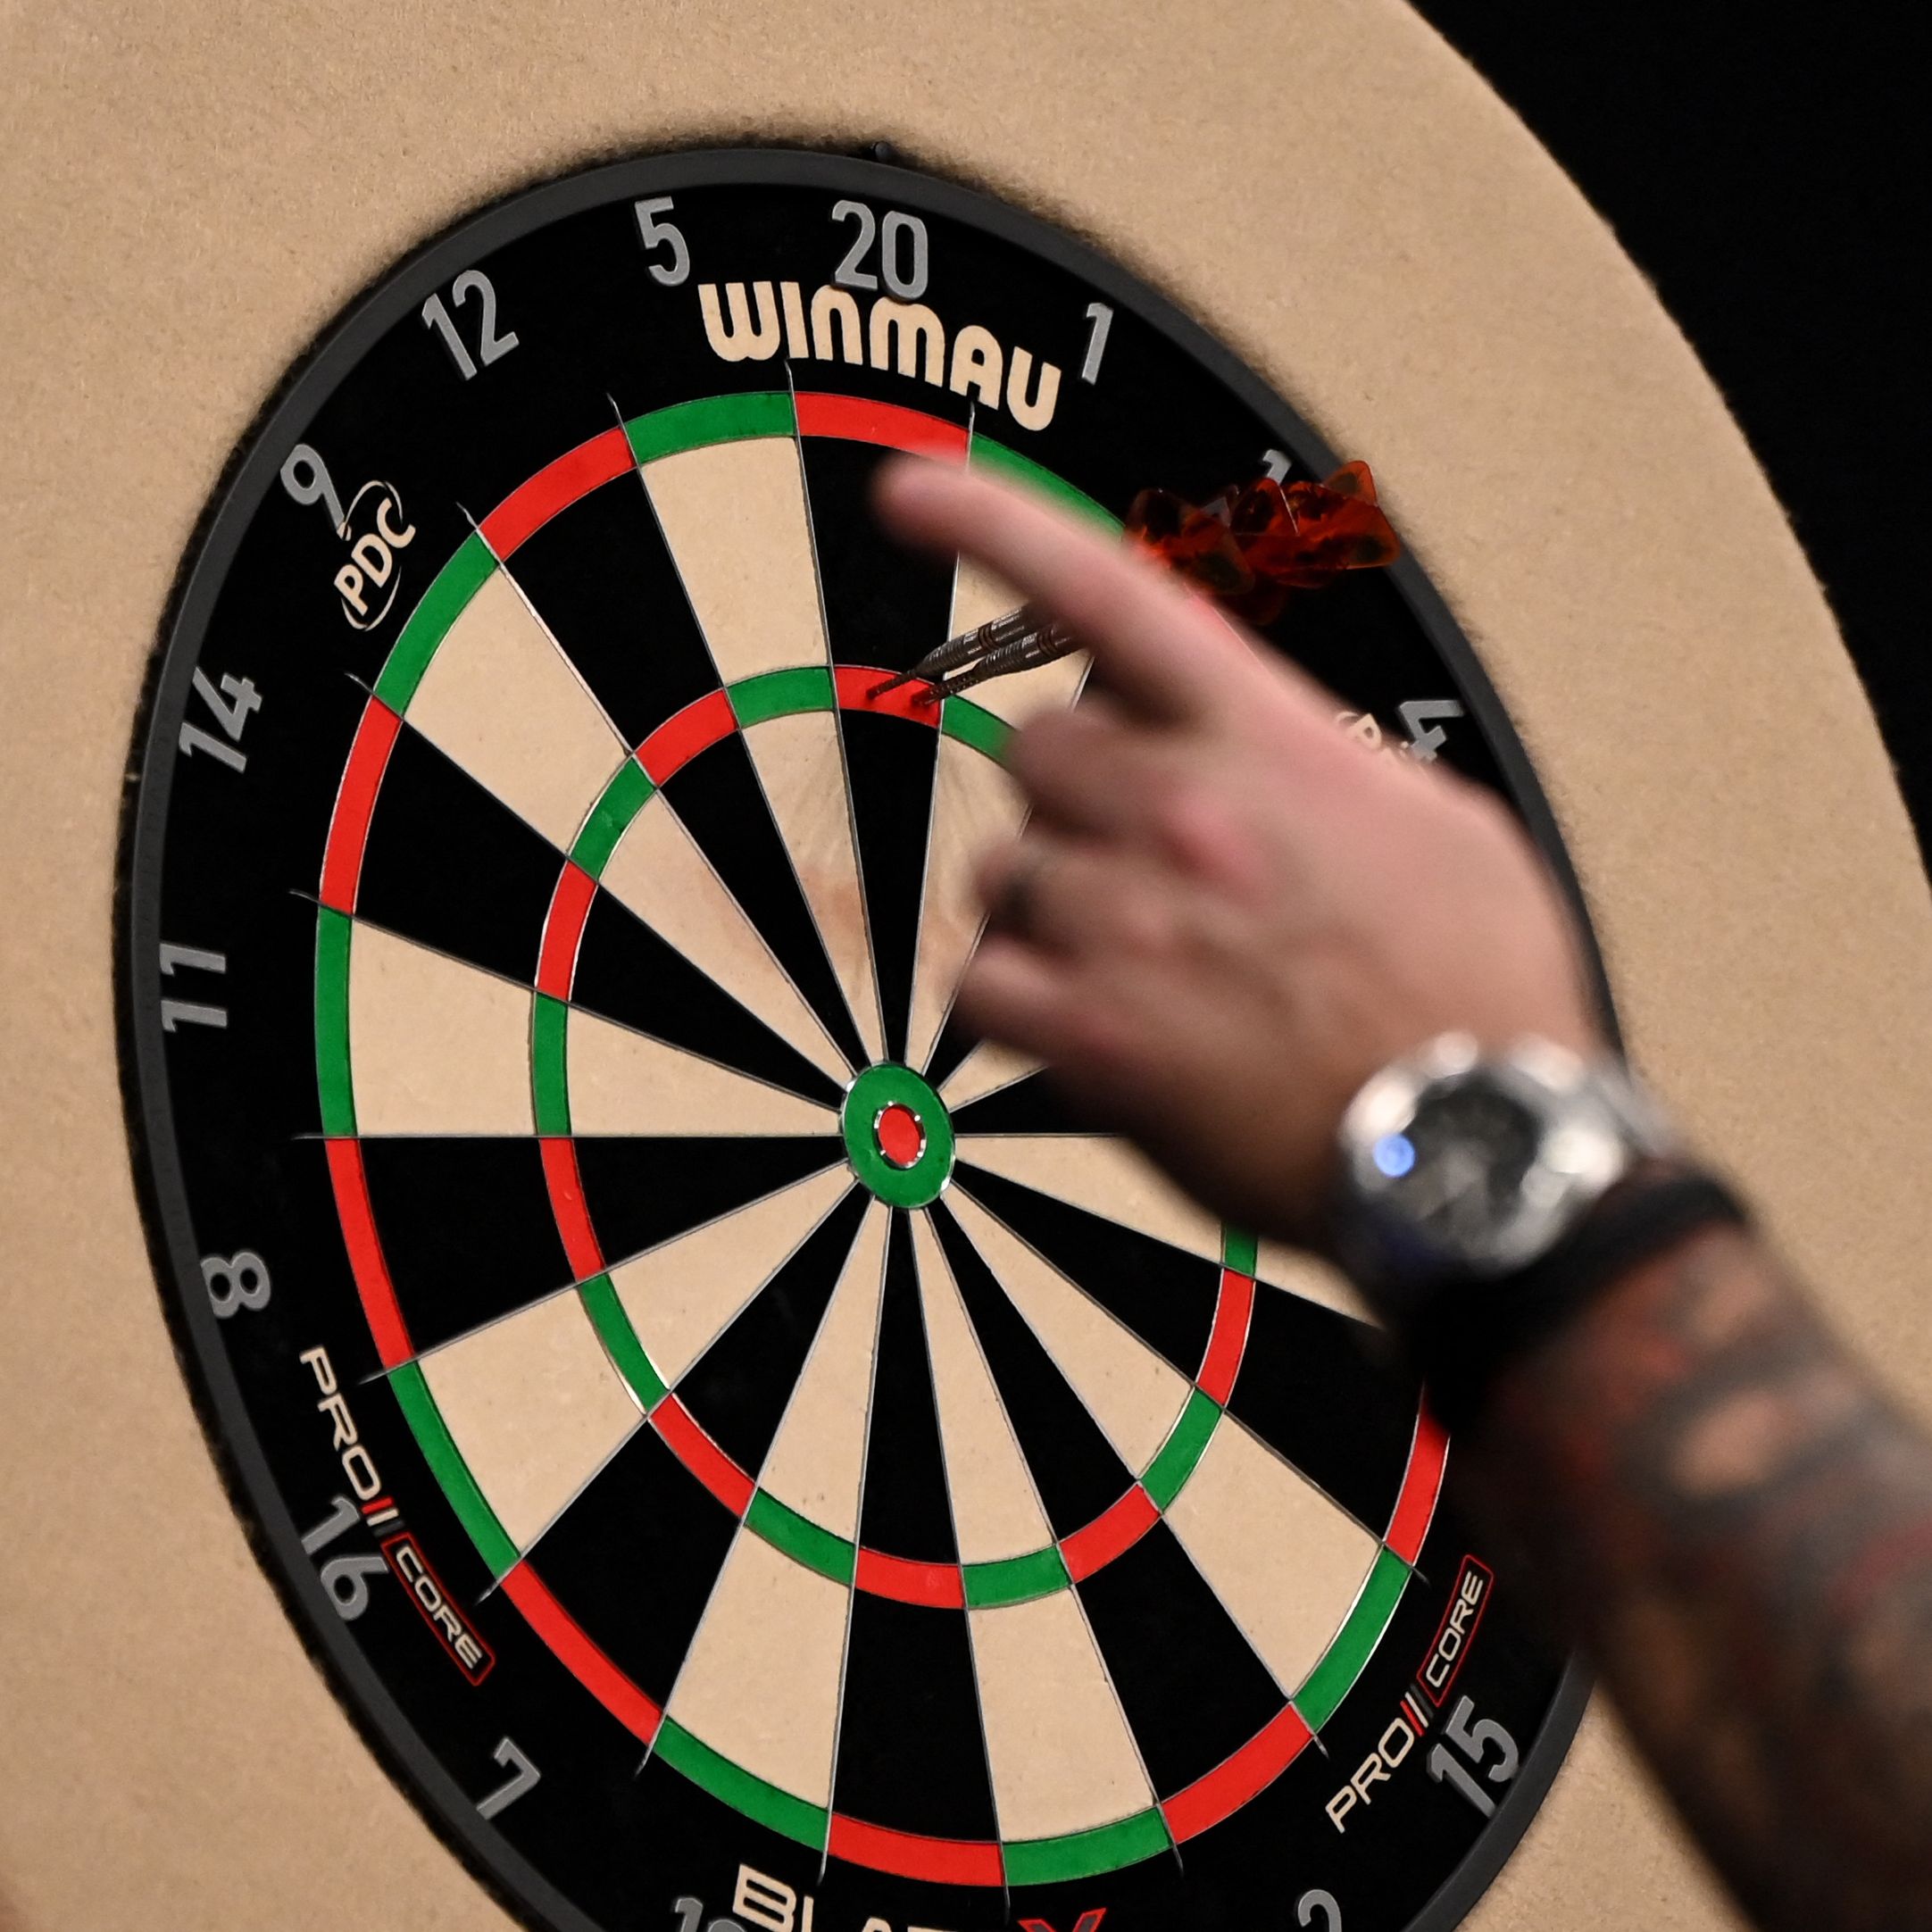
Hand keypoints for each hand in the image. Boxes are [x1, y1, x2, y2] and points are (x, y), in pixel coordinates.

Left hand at [876, 458, 1604, 1248]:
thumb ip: (1317, 763)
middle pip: (1034, 752)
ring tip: (1152, 968)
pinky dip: (1021, 1001)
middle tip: (1150, 864)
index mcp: (1267, 742)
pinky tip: (1098, 1026)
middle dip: (1075, 799)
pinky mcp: (1088, 1031)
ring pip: (1004, 870)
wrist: (1474, 1148)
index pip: (1106, 593)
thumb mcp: (1437, 825)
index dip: (990, 526)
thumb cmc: (1472, 994)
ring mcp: (1127, 921)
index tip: (906, 493)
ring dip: (1055, 907)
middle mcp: (1182, 812)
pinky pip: (984, 982)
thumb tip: (1256, 752)